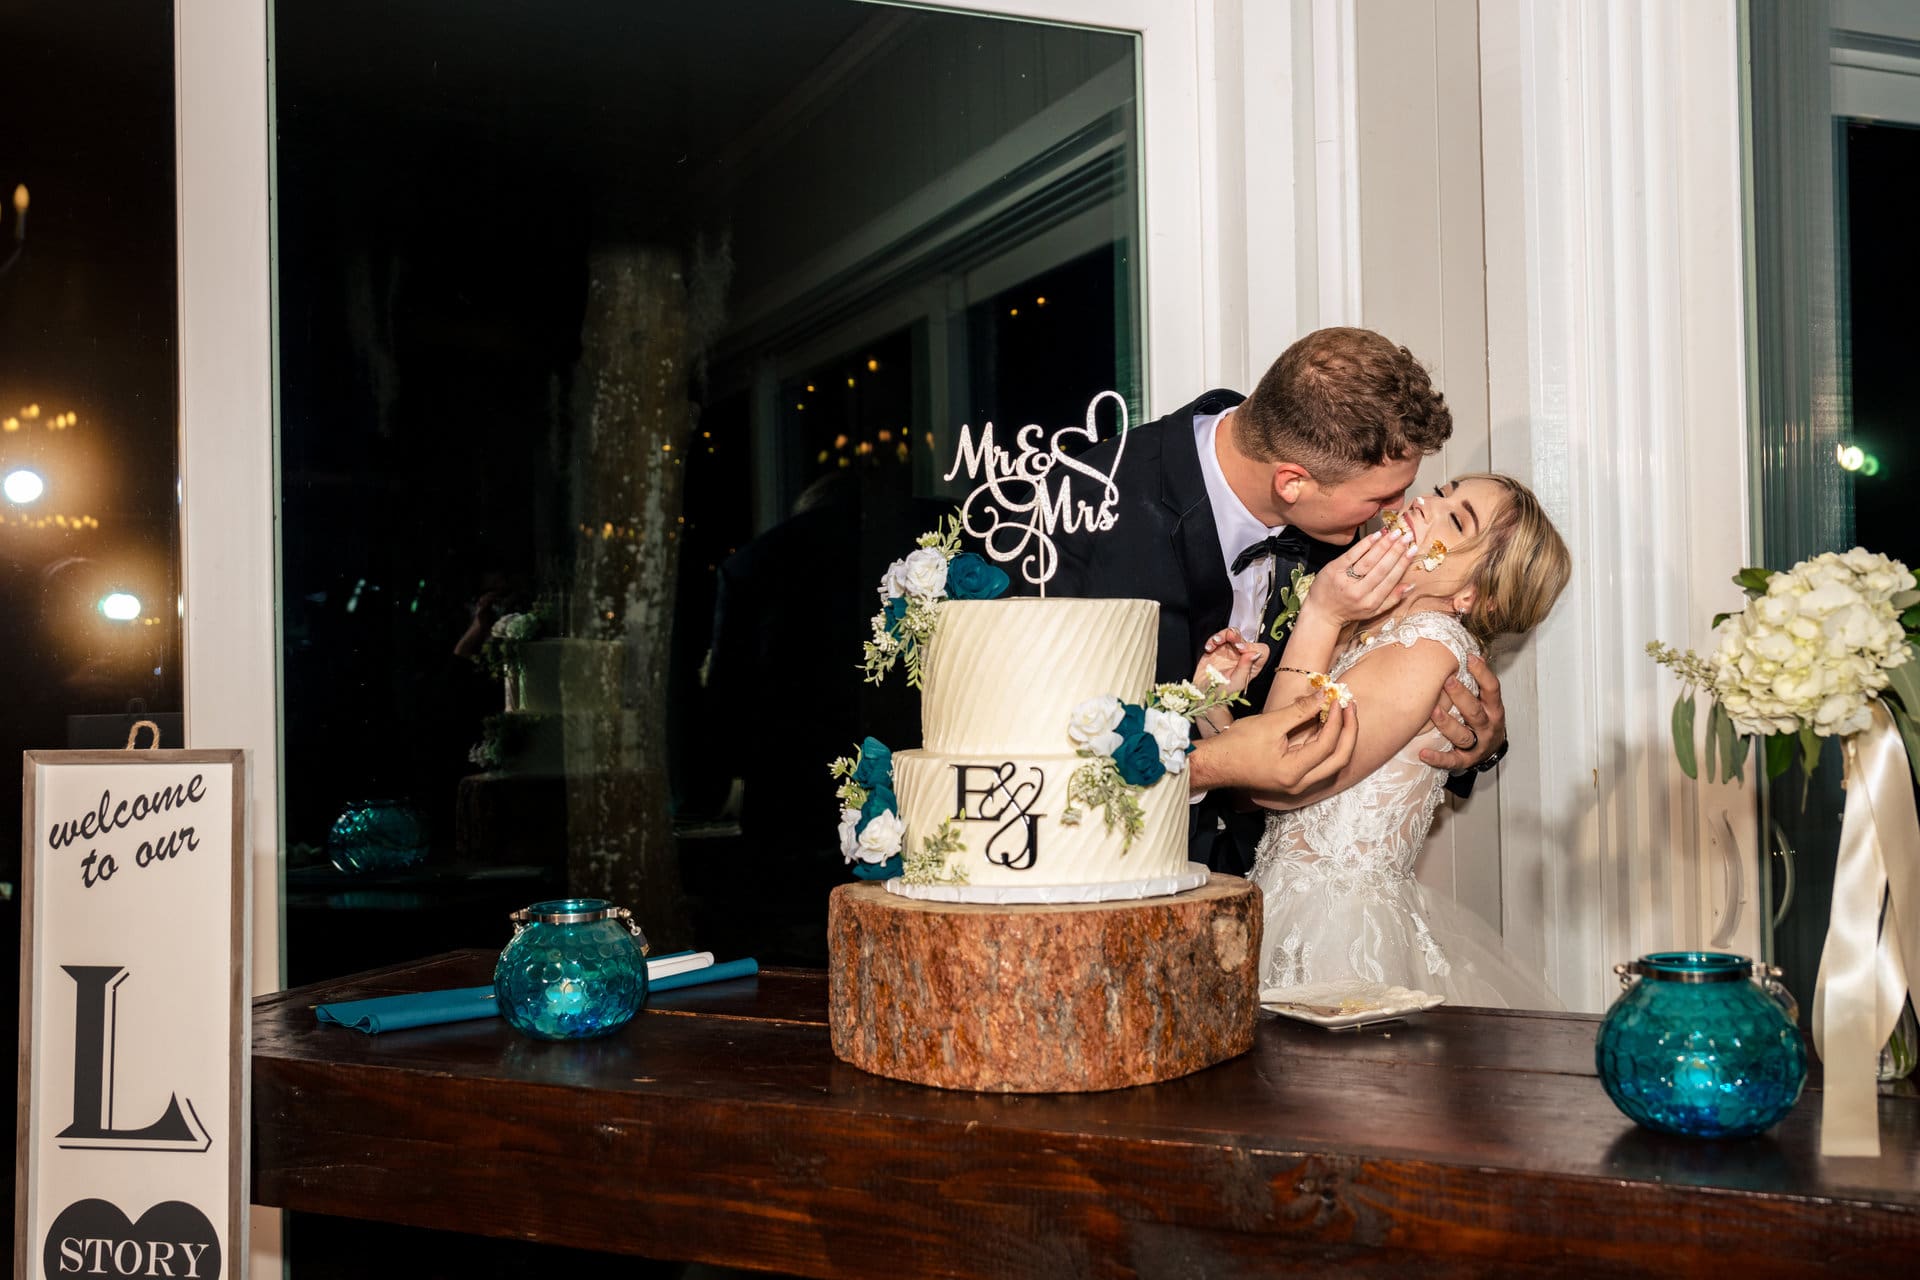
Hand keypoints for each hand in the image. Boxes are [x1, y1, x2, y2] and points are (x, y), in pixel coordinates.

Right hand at [1191, 691, 1357, 800]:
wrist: (1216, 764)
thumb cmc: (1236, 744)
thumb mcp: (1270, 723)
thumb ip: (1300, 710)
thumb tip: (1325, 695)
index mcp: (1294, 772)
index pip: (1327, 744)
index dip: (1336, 718)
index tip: (1336, 697)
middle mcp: (1301, 784)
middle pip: (1340, 759)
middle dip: (1348, 731)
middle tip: (1349, 706)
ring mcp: (1299, 785)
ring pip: (1332, 763)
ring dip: (1340, 737)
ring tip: (1341, 711)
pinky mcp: (1295, 779)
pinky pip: (1320, 762)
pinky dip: (1326, 742)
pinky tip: (1325, 723)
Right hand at [1195, 628, 1268, 697]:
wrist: (1204, 695)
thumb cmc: (1222, 694)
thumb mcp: (1237, 682)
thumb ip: (1246, 666)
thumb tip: (1255, 653)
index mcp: (1252, 665)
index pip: (1261, 650)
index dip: (1253, 646)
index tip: (1241, 649)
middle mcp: (1242, 657)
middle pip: (1245, 638)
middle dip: (1236, 636)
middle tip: (1230, 638)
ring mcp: (1229, 652)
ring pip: (1231, 635)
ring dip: (1223, 635)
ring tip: (1216, 641)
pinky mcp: (1217, 650)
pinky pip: (1216, 639)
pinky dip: (1212, 640)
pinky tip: (1209, 648)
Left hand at [1306, 528, 1419, 624]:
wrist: (1321, 612)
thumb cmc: (1350, 610)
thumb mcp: (1373, 611)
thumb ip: (1392, 599)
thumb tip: (1411, 585)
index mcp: (1371, 602)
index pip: (1391, 579)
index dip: (1403, 563)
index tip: (1413, 550)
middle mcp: (1359, 592)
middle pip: (1381, 568)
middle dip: (1396, 551)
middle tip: (1407, 536)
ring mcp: (1345, 580)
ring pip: (1368, 561)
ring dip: (1383, 545)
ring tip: (1395, 533)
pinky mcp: (1333, 570)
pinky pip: (1352, 555)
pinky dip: (1365, 544)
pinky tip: (1376, 535)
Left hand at [1418, 655, 1505, 770]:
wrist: (1490, 750)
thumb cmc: (1484, 718)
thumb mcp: (1486, 700)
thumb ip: (1477, 680)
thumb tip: (1468, 650)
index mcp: (1493, 708)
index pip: (1492, 689)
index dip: (1483, 673)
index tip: (1469, 658)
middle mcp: (1487, 726)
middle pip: (1474, 711)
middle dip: (1461, 696)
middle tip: (1447, 680)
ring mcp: (1477, 744)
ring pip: (1463, 735)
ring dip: (1448, 723)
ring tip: (1433, 711)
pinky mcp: (1466, 760)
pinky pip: (1451, 760)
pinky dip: (1438, 758)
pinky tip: (1423, 753)